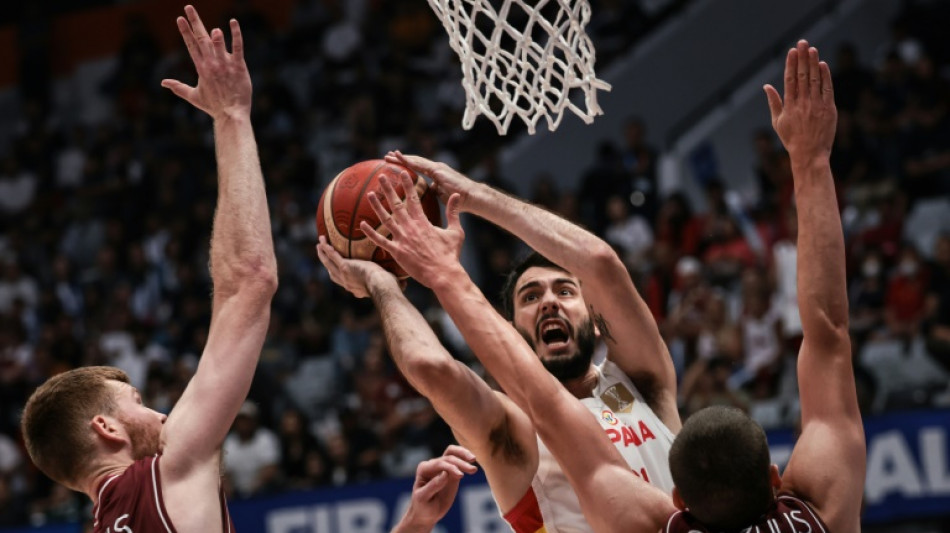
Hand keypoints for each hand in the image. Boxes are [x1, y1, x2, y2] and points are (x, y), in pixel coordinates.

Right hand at [161, 5, 251, 119]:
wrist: (231, 114)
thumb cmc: (214, 106)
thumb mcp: (193, 96)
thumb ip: (178, 87)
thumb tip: (163, 83)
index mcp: (201, 68)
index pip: (191, 45)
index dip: (185, 31)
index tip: (180, 19)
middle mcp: (211, 64)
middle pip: (201, 39)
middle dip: (194, 23)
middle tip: (188, 7)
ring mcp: (225, 64)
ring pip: (218, 45)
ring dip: (215, 36)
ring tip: (212, 29)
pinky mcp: (239, 66)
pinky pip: (238, 47)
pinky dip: (236, 35)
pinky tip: (233, 22)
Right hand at [316, 236, 398, 297]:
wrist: (383, 286)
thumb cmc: (391, 288)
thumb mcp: (392, 285)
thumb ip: (397, 284)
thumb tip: (406, 284)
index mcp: (357, 289)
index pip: (346, 283)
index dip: (341, 277)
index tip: (340, 272)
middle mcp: (348, 284)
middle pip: (332, 273)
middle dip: (327, 265)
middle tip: (323, 256)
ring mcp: (344, 276)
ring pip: (329, 263)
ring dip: (323, 255)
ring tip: (319, 245)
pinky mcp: (344, 267)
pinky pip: (333, 255)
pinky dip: (327, 249)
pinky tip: (323, 240)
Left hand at [360, 170, 465, 288]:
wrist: (443, 274)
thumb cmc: (450, 254)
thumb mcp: (456, 231)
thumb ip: (453, 212)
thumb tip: (456, 195)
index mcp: (423, 222)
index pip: (413, 198)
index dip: (407, 184)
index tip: (402, 173)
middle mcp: (410, 228)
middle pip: (396, 204)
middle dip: (388, 189)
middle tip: (381, 176)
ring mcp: (402, 239)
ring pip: (386, 219)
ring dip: (377, 206)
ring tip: (369, 194)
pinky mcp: (397, 252)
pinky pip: (380, 241)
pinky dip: (370, 233)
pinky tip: (362, 224)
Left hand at [385, 151, 475, 210]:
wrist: (472, 198)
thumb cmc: (461, 201)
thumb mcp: (443, 197)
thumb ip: (435, 192)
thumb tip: (428, 193)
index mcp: (436, 175)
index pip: (418, 168)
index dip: (407, 165)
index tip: (396, 164)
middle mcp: (436, 169)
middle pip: (415, 163)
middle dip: (401, 160)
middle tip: (387, 157)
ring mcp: (437, 168)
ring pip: (415, 161)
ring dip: (402, 158)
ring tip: (389, 155)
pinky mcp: (437, 170)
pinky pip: (419, 164)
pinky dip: (408, 160)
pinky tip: (398, 157)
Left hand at [400, 445, 477, 529]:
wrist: (426, 513)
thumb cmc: (422, 506)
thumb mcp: (423, 498)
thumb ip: (433, 485)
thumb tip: (445, 474)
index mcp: (424, 469)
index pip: (439, 463)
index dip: (451, 467)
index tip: (461, 476)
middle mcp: (433, 465)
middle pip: (449, 457)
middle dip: (461, 462)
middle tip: (473, 470)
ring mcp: (443, 468)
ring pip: (453, 454)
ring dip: (464, 455)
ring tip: (474, 461)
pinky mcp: (451, 473)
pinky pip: (459, 462)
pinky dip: (466, 461)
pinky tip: (472, 466)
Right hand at [763, 40, 836, 160]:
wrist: (810, 154)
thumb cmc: (792, 139)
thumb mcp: (777, 122)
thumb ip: (773, 102)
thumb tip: (766, 86)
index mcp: (789, 107)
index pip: (790, 80)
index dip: (791, 64)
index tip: (792, 52)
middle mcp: (802, 104)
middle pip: (802, 76)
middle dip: (802, 58)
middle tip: (802, 43)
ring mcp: (816, 106)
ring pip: (815, 80)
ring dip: (813, 63)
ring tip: (812, 49)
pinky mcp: (829, 109)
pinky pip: (827, 89)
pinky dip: (825, 77)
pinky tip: (823, 65)